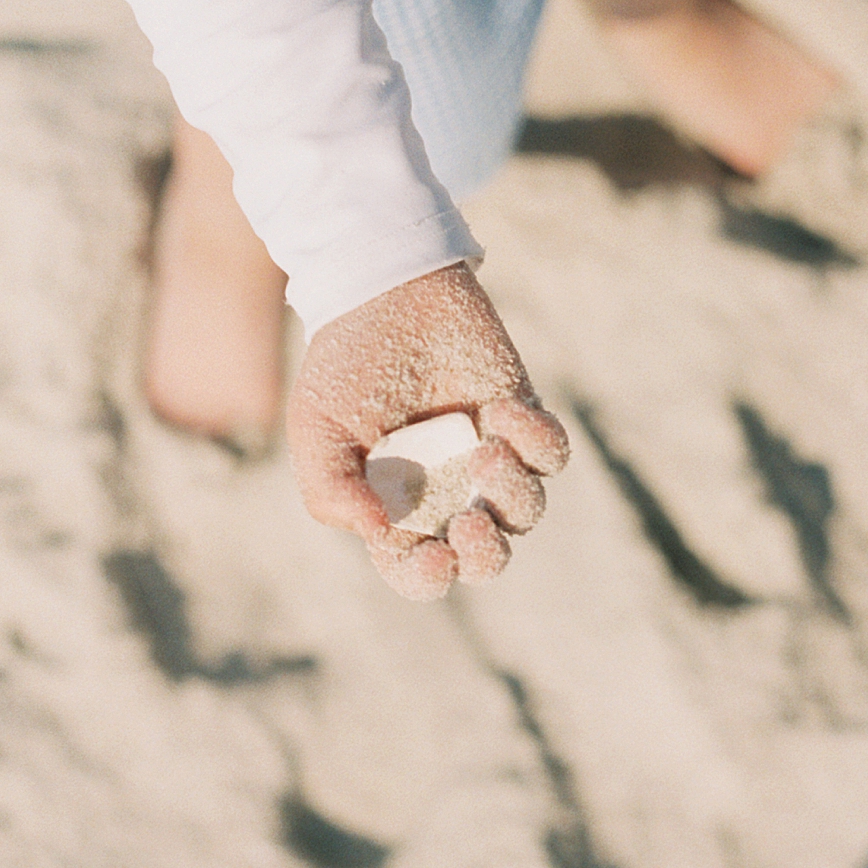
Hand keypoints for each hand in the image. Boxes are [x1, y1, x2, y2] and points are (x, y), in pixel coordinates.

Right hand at [286, 263, 569, 599]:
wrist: (383, 290)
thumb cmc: (343, 362)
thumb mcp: (316, 431)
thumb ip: (332, 492)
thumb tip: (382, 535)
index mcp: (397, 510)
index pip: (421, 570)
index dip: (430, 577)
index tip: (436, 553)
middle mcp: (449, 493)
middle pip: (487, 557)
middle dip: (487, 556)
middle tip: (474, 525)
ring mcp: (488, 458)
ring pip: (526, 511)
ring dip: (512, 492)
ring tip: (488, 450)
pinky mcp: (520, 419)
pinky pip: (550, 455)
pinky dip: (537, 443)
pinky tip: (502, 412)